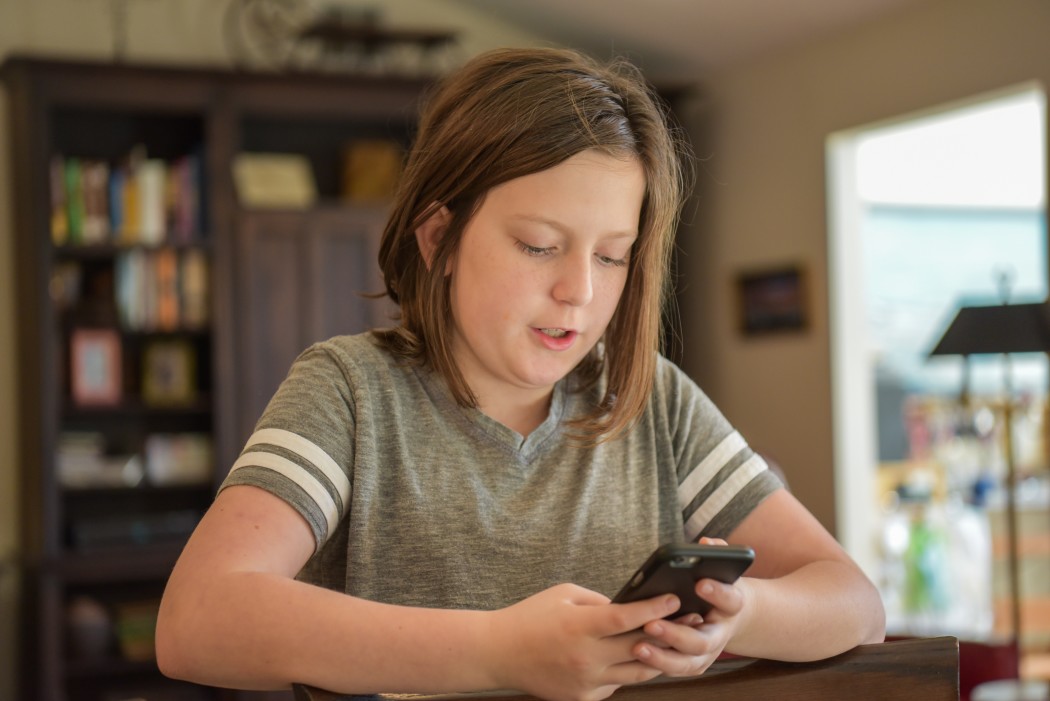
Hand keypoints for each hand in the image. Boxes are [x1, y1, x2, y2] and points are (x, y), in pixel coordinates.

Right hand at [486, 583, 679, 700]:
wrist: (499, 653)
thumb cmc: (531, 617)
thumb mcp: (564, 594)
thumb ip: (599, 601)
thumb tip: (631, 607)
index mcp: (579, 626)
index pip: (626, 618)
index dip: (654, 608)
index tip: (675, 598)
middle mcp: (586, 657)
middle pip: (639, 647)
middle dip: (667, 632)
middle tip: (690, 620)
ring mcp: (586, 681)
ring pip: (637, 672)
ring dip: (657, 657)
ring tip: (675, 642)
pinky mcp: (583, 697)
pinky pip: (617, 685)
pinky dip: (628, 671)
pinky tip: (639, 659)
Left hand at [629, 537, 748, 677]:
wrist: (728, 615)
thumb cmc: (719, 585)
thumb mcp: (723, 567)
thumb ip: (717, 553)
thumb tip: (706, 543)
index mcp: (732, 606)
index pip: (730, 600)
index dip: (717, 592)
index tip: (701, 583)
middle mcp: (721, 635)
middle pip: (702, 642)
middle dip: (676, 634)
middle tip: (651, 624)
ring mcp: (707, 654)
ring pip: (687, 663)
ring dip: (662, 656)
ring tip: (638, 646)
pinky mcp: (693, 664)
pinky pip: (675, 670)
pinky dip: (656, 665)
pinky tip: (635, 655)